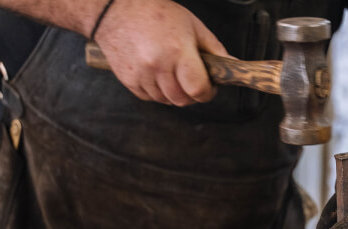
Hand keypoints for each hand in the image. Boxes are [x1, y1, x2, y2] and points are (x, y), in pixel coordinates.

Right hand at [94, 0, 228, 104]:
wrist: (115, 9)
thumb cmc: (155, 12)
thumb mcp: (192, 25)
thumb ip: (214, 49)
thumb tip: (232, 66)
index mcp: (177, 51)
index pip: (198, 89)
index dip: (208, 93)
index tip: (209, 87)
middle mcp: (158, 65)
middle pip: (183, 100)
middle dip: (193, 95)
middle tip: (193, 82)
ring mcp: (141, 75)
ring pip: (167, 101)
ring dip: (175, 94)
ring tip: (174, 74)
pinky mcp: (129, 81)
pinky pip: (150, 98)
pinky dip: (158, 92)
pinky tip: (158, 74)